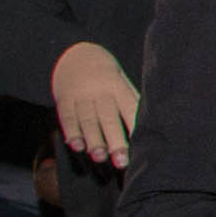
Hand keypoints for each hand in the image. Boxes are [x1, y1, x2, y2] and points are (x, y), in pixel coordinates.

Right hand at [50, 41, 141, 167]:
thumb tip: (151, 126)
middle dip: (115, 141)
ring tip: (99, 157)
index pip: (129, 107)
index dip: (136, 126)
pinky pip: (67, 117)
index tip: (144, 145)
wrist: (76, 54)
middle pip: (108, 118)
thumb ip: (131, 102)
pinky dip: (71, 132)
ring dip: (93, 140)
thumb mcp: (122, 82)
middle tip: (121, 161)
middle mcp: (100, 91)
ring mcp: (81, 95)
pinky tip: (76, 146)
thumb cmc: (108, 76)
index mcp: (118, 86)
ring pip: (87, 120)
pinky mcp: (64, 99)